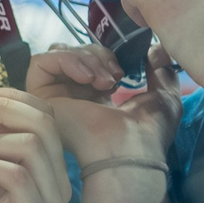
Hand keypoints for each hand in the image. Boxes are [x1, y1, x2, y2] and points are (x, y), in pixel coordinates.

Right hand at [28, 44, 180, 202]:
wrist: (130, 152)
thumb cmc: (147, 132)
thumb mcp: (163, 95)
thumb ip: (160, 70)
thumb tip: (157, 50)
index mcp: (95, 99)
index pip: (88, 60)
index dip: (105, 55)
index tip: (123, 72)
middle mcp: (72, 98)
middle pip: (73, 53)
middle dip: (97, 54)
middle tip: (114, 77)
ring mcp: (54, 99)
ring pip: (58, 54)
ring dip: (85, 58)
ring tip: (104, 82)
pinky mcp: (40, 100)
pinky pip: (41, 63)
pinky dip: (66, 61)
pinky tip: (86, 79)